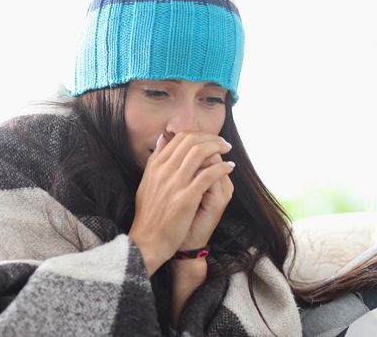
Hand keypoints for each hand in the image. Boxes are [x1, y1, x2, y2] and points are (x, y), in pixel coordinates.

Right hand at [127, 132, 234, 275]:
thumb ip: (155, 160)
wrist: (147, 241)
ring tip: (227, 149)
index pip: (179, 138)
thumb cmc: (149, 215)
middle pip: (191, 142)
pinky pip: (208, 175)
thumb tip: (162, 137)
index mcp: (155, 166)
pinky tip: (229, 168)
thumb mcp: (147, 182)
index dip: (198, 135)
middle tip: (223, 142)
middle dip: (211, 138)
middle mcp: (164, 170)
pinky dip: (222, 168)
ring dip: (218, 147)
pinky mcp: (186, 198)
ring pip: (200, 153)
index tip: (210, 139)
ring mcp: (175, 183)